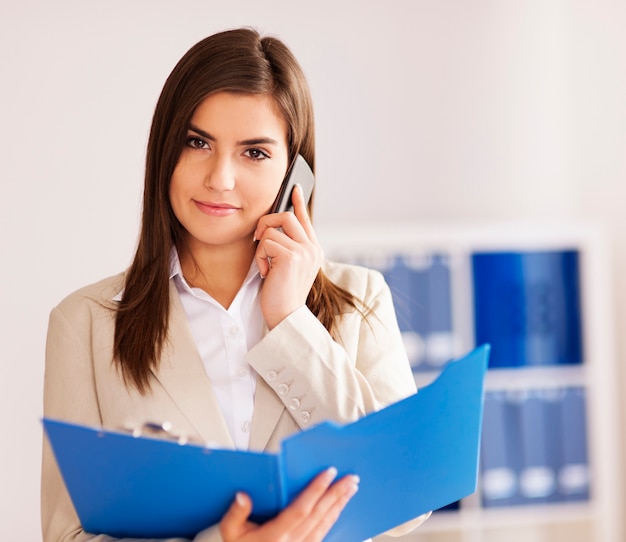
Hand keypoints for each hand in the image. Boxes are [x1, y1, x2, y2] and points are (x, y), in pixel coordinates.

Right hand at [219, 467, 358, 541]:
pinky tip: (339, 508)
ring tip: (350, 489)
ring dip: (339, 504)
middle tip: (350, 478)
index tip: (328, 472)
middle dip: (336, 493)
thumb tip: (243, 496)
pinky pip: (324, 533)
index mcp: (275, 536)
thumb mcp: (230, 532)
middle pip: (319, 515)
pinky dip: (334, 518)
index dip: (316, 489)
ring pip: (325, 524)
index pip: (301, 509)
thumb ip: (235, 513)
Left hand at [253, 184, 323, 328]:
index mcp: (314, 250)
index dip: (299, 202)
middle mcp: (312, 248)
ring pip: (273, 229)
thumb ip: (288, 247)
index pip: (305, 219)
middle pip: (286, 216)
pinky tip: (266, 273)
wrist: (286, 316)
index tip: (295, 187)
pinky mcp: (292, 257)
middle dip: (267, 224)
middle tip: (258, 239)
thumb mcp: (288, 267)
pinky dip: (260, 258)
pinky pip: (266, 242)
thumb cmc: (283, 294)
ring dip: (262, 248)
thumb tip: (273, 227)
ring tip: (266, 266)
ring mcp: (304, 251)